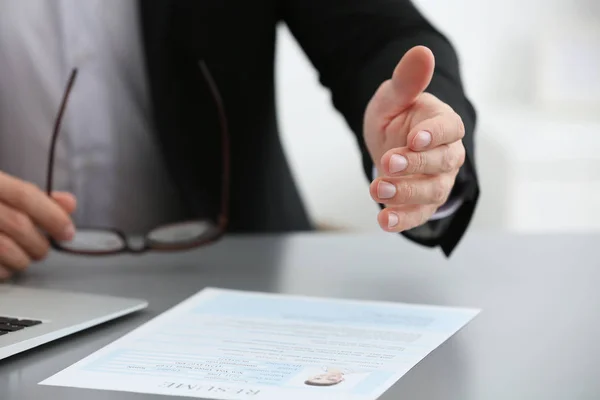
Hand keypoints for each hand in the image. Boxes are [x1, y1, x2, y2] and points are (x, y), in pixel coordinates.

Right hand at [0, 171, 76, 279]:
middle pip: (19, 225)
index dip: (52, 215)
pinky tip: (5, 265)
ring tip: (24, 257)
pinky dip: (5, 271)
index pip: (25, 195)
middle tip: (43, 248)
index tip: (68, 232)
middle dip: (40, 242)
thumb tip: (69, 204)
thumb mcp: (3, 191)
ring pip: (6, 250)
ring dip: (24, 259)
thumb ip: (35, 198)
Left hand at [363, 46, 465, 231]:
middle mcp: (448, 154)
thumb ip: (407, 81)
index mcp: (444, 123)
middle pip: (444, 163)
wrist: (389, 142)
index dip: (434, 135)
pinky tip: (383, 221)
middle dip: (416, 165)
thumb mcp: (394, 97)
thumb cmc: (396, 117)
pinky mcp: (423, 204)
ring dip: (405, 193)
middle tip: (388, 163)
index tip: (414, 138)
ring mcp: (438, 181)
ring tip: (376, 188)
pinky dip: (403, 220)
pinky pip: (418, 215)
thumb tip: (422, 52)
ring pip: (432, 192)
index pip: (449, 129)